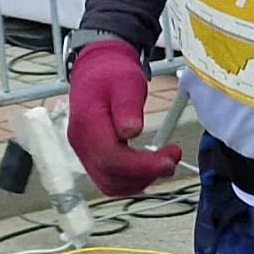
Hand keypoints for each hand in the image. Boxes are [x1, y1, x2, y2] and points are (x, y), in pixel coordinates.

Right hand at [65, 41, 181, 196]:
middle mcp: (81, 143)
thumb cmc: (112, 73)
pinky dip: (132, 179)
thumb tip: (131, 131)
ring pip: (111, 184)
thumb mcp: (127, 81)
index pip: (110, 158)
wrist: (97, 69)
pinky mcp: (92, 156)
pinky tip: (150, 167)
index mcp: (87, 124)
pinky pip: (110, 179)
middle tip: (172, 159)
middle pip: (110, 176)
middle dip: (145, 174)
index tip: (167, 160)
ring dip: (140, 180)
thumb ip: (128, 106)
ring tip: (164, 162)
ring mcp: (84, 152)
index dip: (140, 166)